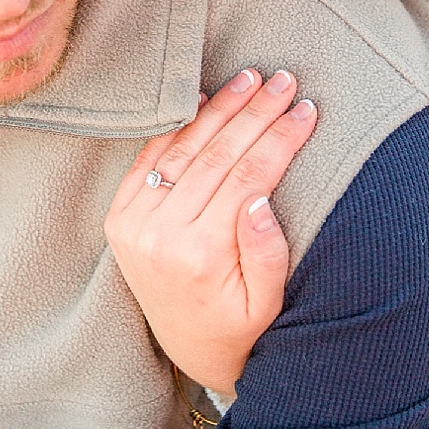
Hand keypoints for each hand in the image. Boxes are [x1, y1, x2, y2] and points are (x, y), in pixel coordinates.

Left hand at [105, 68, 315, 400]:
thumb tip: (260, 199)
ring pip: (183, 149)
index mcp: (201, 256)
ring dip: (219, 109)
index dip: (280, 138)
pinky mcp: (121, 217)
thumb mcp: (268, 303)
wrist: (189, 348)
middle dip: (255, 113)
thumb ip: (266, 253)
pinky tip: (203, 99)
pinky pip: (150, 158)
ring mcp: (134, 224)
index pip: (247, 177)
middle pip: (215, 155)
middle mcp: (160, 236)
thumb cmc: (240, 324)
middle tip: (284, 81)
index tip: (307, 109)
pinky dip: (176, 126)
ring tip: (251, 79)